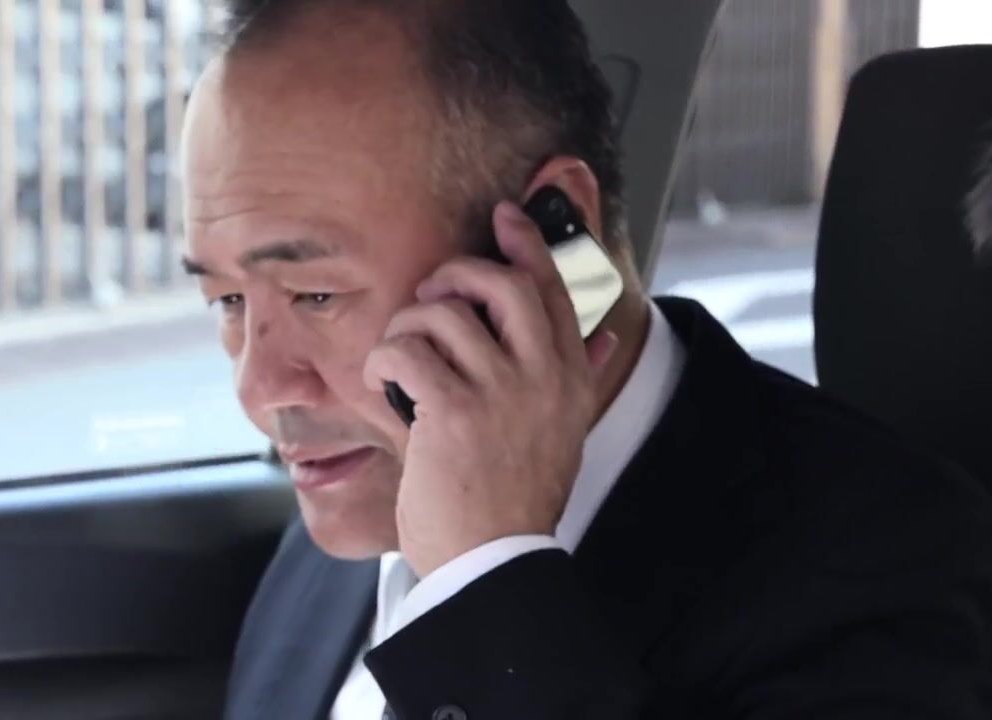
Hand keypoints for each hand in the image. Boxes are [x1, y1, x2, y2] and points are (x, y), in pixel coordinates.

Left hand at [363, 201, 618, 576]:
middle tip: (432, 293)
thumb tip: (608, 333)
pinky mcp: (451, 413)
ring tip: (401, 358)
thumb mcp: (565, 428)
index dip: (525, 244)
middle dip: (456, 273)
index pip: (552, 289)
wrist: (492, 559)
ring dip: (408, 326)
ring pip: (442, 314)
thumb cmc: (518, 494)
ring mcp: (498, 393)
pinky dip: (384, 359)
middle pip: (499, 283)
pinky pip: (406, 352)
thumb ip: (581, 373)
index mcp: (569, 378)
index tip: (504, 216)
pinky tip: (384, 382)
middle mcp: (541, 377)